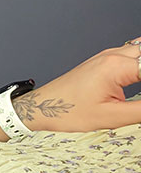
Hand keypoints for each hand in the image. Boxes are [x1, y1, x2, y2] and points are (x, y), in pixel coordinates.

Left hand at [21, 40, 140, 131]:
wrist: (41, 107)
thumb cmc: (67, 111)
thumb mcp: (112, 117)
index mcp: (117, 67)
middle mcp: (114, 55)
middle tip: (138, 91)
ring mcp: (109, 55)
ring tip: (136, 88)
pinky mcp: (106, 60)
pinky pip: (135, 54)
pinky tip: (138, 78)